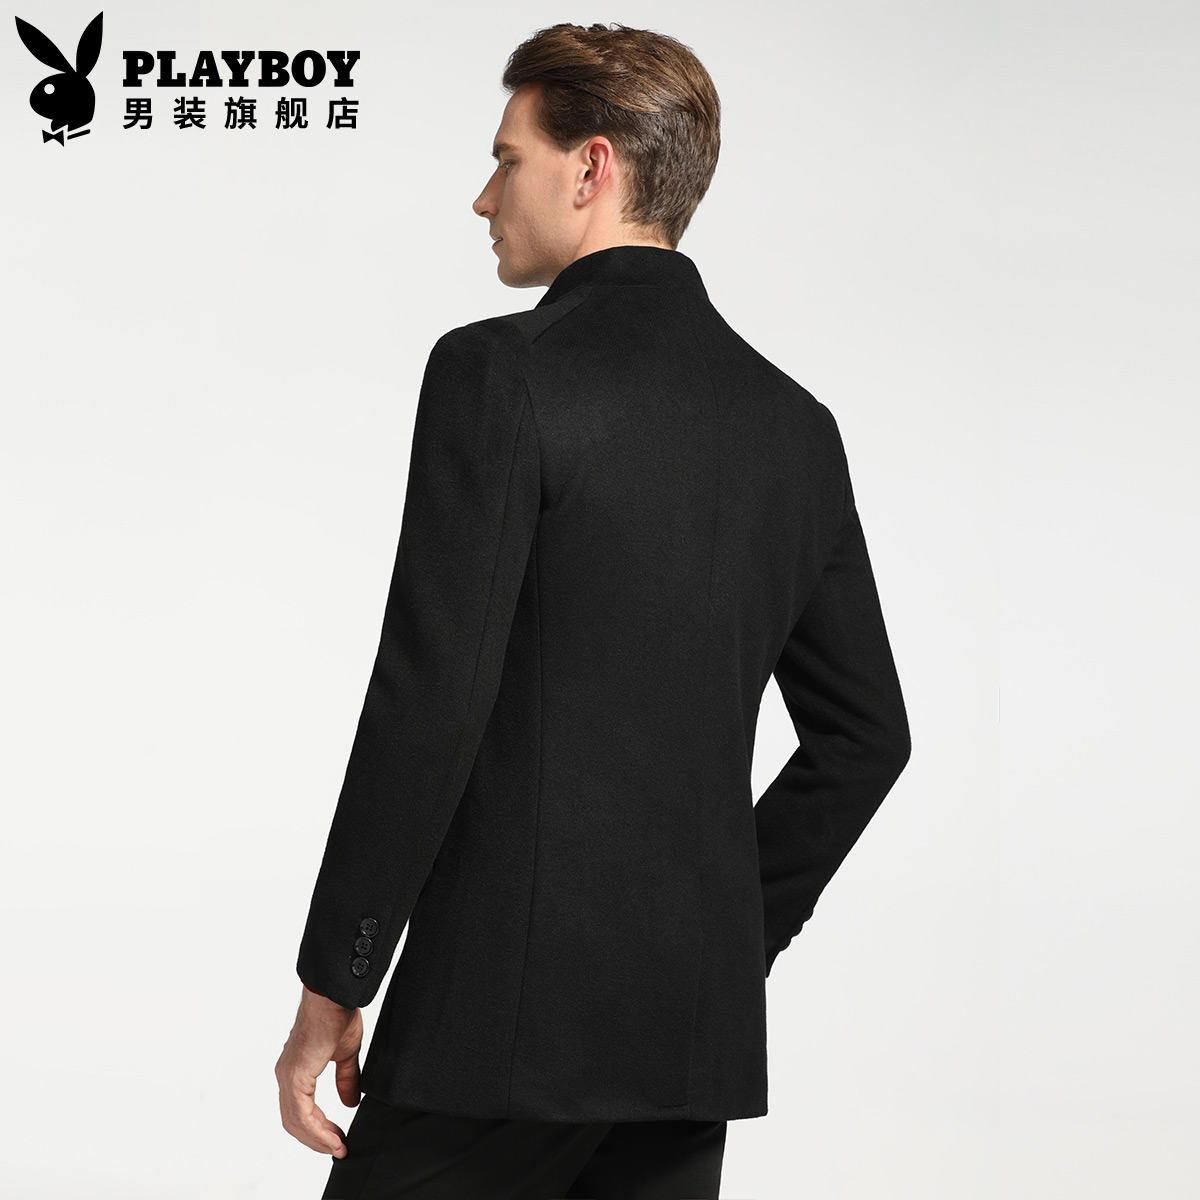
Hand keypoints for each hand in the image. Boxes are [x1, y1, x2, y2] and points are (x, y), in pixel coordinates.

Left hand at [275, 985, 363, 1157]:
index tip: (337, 1139)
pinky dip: (316, 1129)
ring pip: (296, 1121)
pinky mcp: (296, 1075)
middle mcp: (287, 1074)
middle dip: (317, 1139)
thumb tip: (349, 1101)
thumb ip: (346, 1078)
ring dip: (317, 1138)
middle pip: (294, 1121)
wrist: (335, 995)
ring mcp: (288, 1075)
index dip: (318, 1129)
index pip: (300, 1110)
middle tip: (338, 1148)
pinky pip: (301, 1113)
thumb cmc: (338, 1013)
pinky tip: (332, 1137)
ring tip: (337, 1147)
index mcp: (296, 1069)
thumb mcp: (346, 1053)